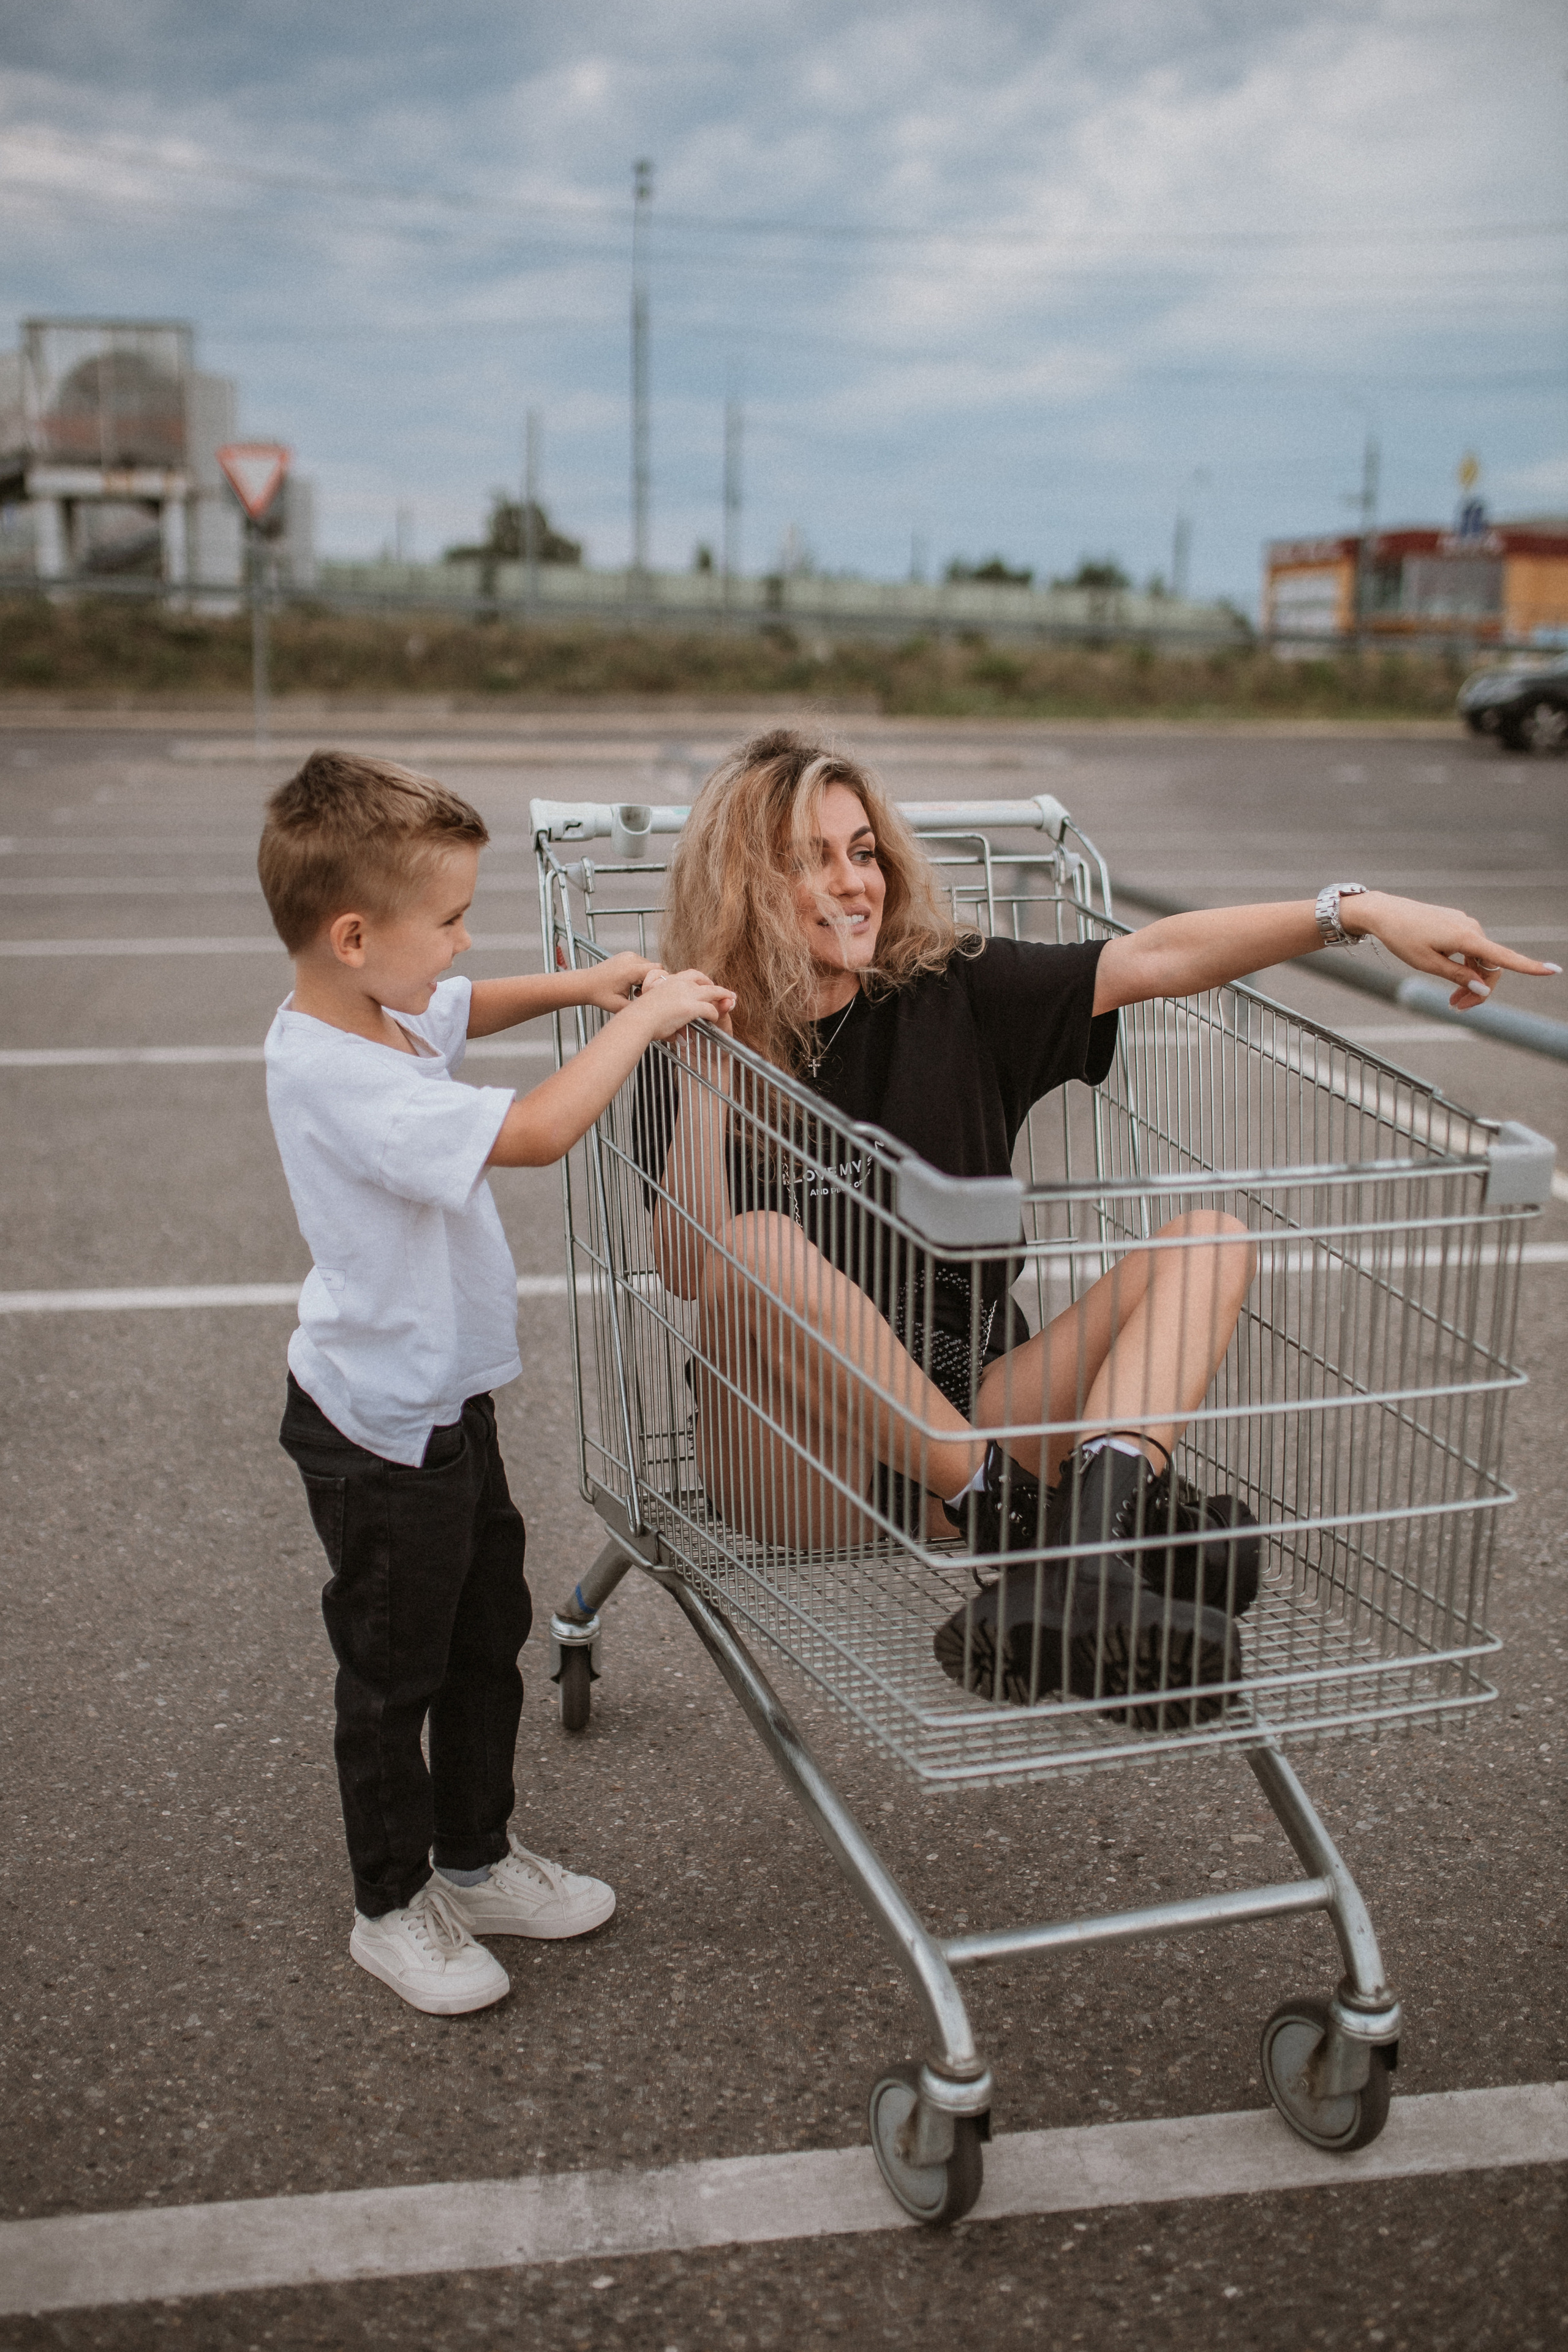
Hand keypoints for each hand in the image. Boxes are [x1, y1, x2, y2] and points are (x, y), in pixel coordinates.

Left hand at [580, 951, 658, 1011]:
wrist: (585, 984)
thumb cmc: (600, 995)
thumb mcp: (619, 1006)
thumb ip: (639, 1006)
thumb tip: (654, 1007)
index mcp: (630, 969)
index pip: (658, 971)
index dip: (657, 983)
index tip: (649, 995)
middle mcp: (631, 958)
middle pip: (655, 968)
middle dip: (652, 981)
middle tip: (642, 994)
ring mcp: (629, 955)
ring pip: (650, 966)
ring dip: (647, 978)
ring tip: (636, 990)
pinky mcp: (627, 955)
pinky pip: (642, 963)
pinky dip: (641, 974)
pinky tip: (632, 984)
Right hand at [632, 967, 736, 1041]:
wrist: (638, 1021)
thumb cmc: (639, 1017)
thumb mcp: (651, 1006)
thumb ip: (662, 1009)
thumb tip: (667, 1021)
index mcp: (667, 980)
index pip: (688, 975)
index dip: (699, 980)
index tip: (704, 985)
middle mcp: (678, 983)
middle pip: (702, 979)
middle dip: (714, 984)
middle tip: (723, 991)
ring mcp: (686, 994)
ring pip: (712, 991)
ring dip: (723, 995)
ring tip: (730, 1000)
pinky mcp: (691, 1007)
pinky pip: (710, 1009)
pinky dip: (715, 1013)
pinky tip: (715, 1018)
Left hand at [1348, 893, 1561, 1010]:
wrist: (1385, 912)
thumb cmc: (1403, 938)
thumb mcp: (1428, 964)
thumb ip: (1457, 976)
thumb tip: (1483, 988)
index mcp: (1466, 938)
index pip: (1503, 956)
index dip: (1529, 966)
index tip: (1553, 970)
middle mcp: (1471, 928)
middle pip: (1490, 965)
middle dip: (1480, 989)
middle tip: (1456, 1007)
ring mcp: (1465, 923)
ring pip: (1480, 959)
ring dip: (1470, 980)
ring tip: (1451, 999)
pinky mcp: (1457, 923)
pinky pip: (1469, 948)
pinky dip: (1464, 965)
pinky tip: (1444, 971)